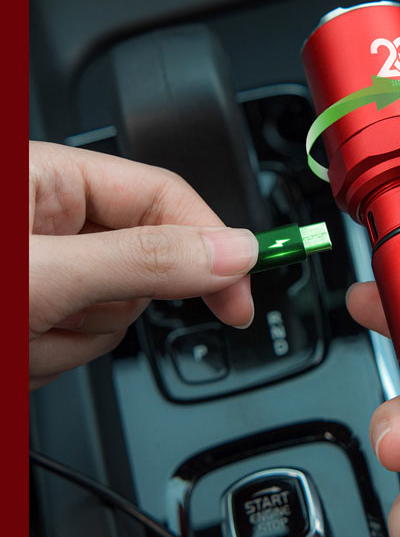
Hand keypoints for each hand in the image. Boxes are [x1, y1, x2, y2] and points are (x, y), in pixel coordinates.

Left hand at [29, 141, 259, 388]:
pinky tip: (14, 350)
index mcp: (51, 179)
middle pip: (143, 265)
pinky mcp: (32, 315)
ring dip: (69, 340)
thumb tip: (233, 252)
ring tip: (21, 334)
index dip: (210, 244)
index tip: (240, 294)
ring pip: (111, 314)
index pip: (162, 196)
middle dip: (107, 305)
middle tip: (59, 312)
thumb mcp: (46, 274)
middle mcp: (49, 220)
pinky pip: (78, 342)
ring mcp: (42, 272)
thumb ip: (143, 261)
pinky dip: (46, 358)